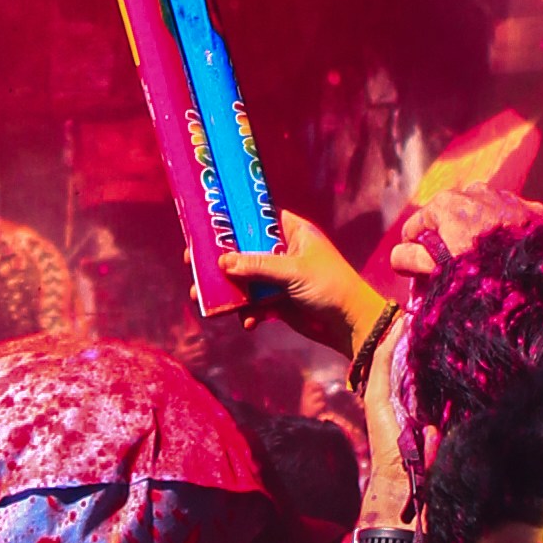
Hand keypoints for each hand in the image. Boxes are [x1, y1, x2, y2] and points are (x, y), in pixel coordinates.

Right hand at [219, 209, 394, 363]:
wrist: (351, 325)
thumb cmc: (330, 286)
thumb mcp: (293, 271)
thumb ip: (258, 265)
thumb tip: (223, 261)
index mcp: (293, 232)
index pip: (257, 217)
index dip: (232, 220)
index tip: (206, 225)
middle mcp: (284, 251)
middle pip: (243, 250)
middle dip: (220, 260)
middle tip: (192, 263)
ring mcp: (279, 277)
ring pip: (244, 279)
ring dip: (226, 290)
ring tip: (202, 297)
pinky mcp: (278, 301)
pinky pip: (253, 303)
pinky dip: (247, 311)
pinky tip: (248, 322)